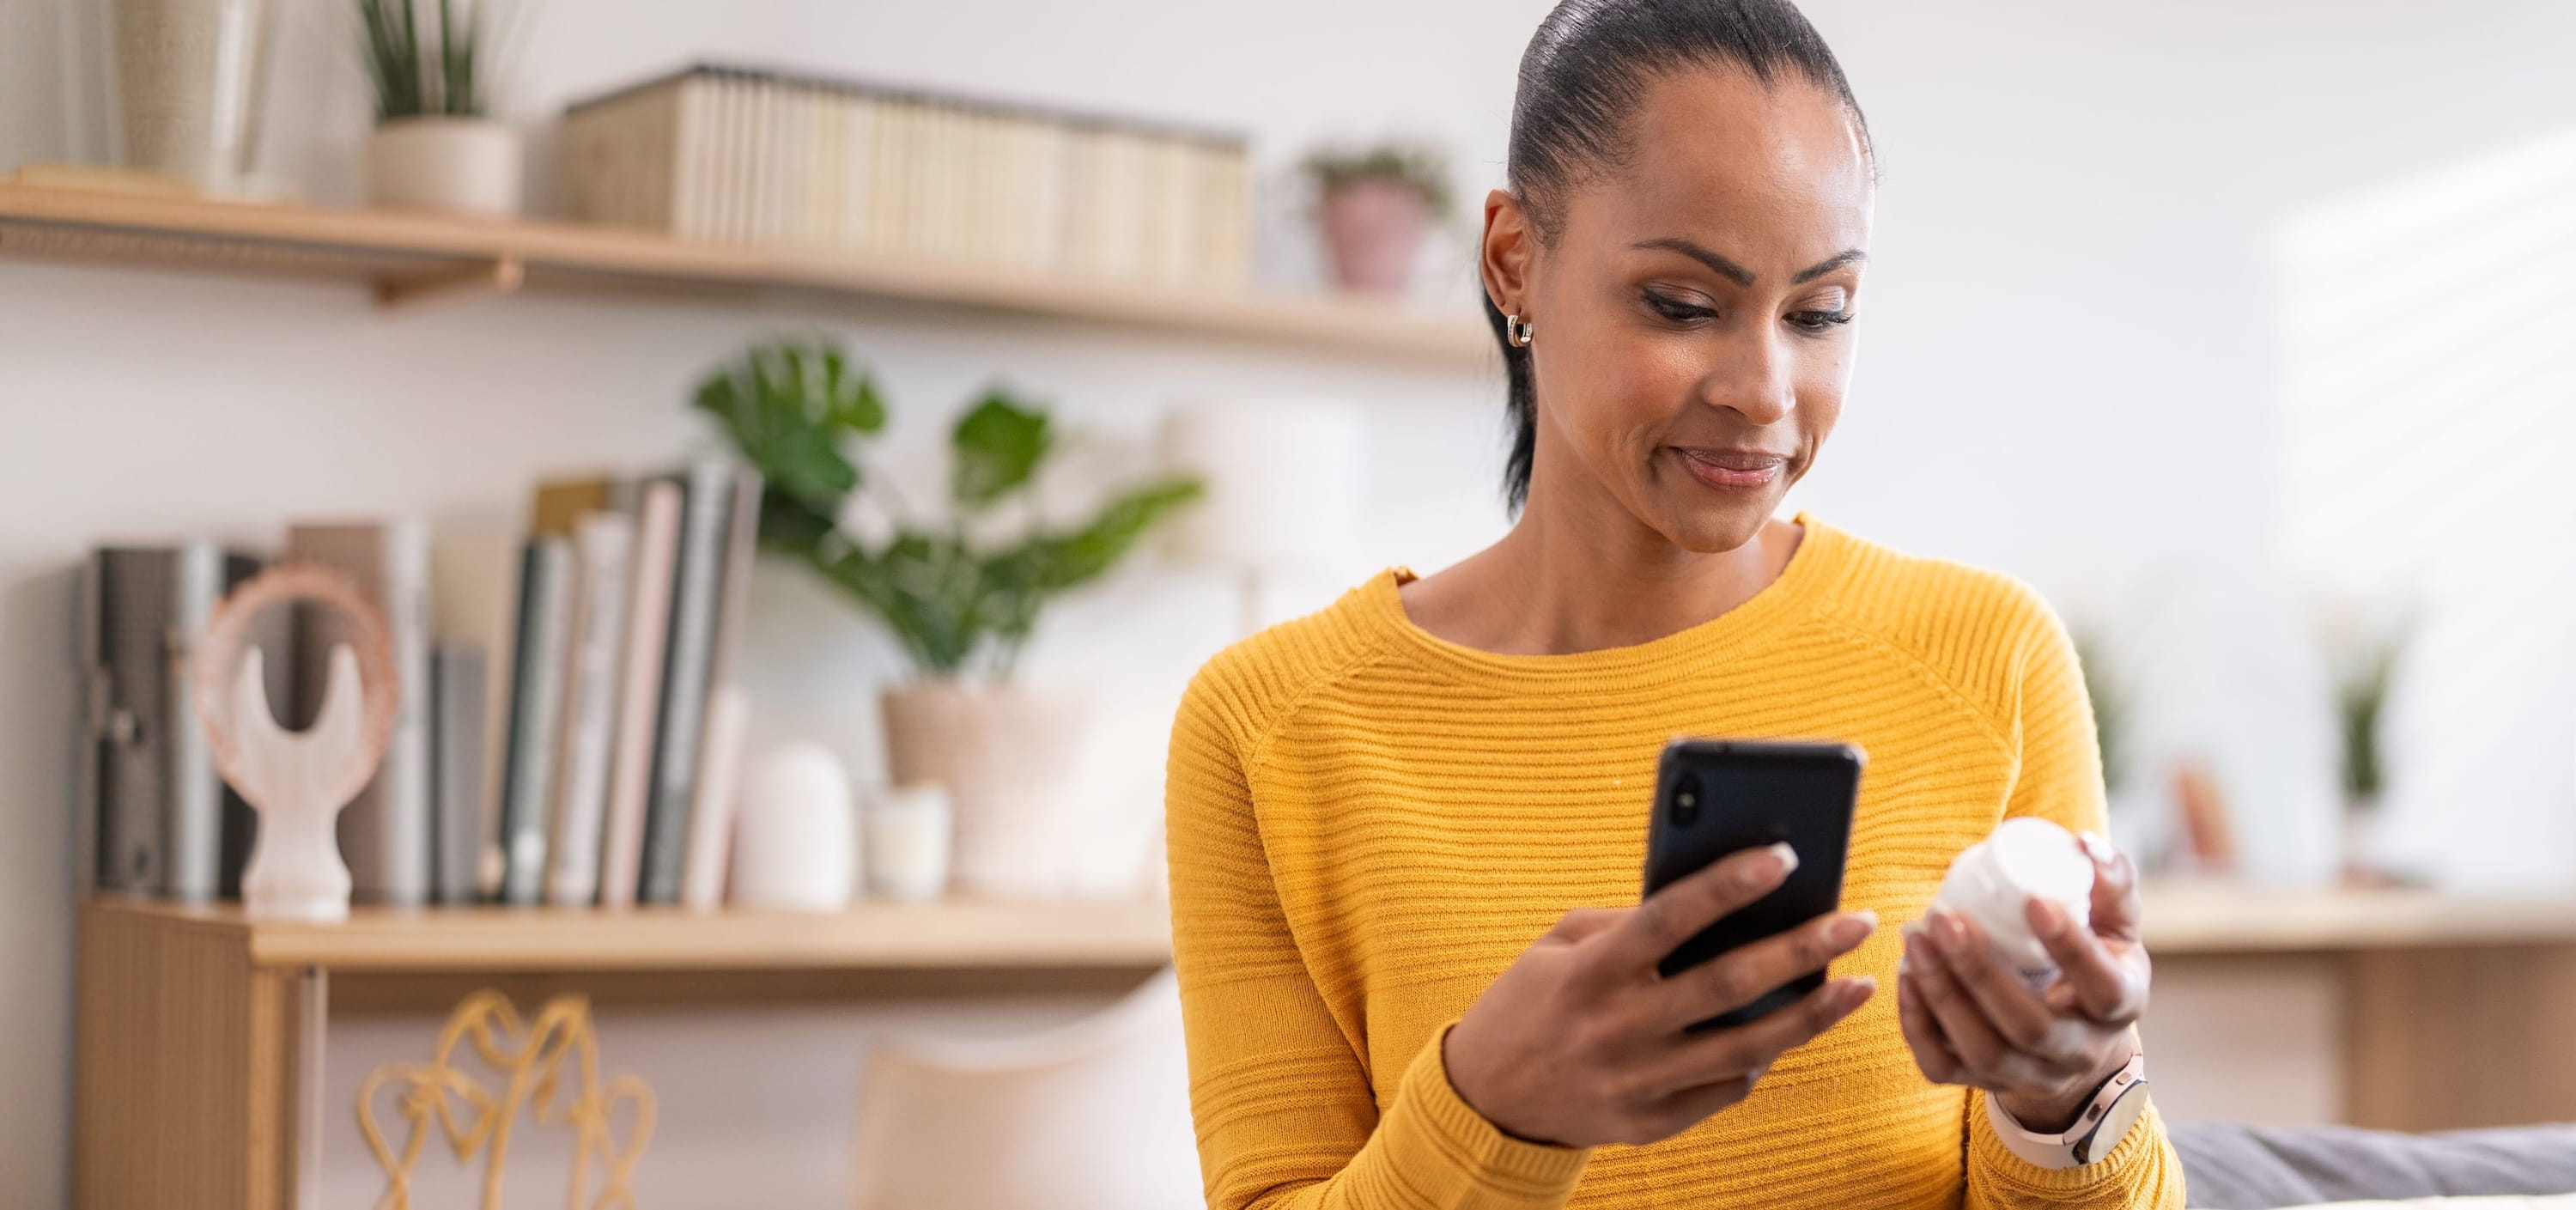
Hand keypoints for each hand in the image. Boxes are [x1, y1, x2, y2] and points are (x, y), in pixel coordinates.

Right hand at [1444, 843, 1878, 1146]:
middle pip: (1726, 985)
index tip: (1783, 858)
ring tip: (1858, 985)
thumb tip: (1716, 905)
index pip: (1668, 919)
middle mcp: (1616, 1028)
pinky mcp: (1651, 1123)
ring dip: (1811, 1014)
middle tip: (1854, 921)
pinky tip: (1793, 1029)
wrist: (1488, 1098)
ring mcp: (1637, 1082)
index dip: (1726, 886)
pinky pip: (1726, 1088)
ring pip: (1746, 1047)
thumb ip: (1627, 922)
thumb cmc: (1531, 1001)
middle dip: (1799, 949)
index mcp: (1590, 971)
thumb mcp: (1558, 945)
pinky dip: (1764, 1057)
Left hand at [1896, 830, 2150, 1131]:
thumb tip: (2083, 843)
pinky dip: (1916, 1023)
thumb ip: (2110, 883)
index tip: (2033, 902)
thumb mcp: (2115, 924)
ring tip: (1916, 937)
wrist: (2076, 1033)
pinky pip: (1942, 1066)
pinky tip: (1905, 975)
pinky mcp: (1985, 1083)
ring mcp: (2031, 1074)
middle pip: (2029, 1028)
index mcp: (2119, 1006)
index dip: (2070, 948)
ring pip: (1983, 1051)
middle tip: (1944, 918)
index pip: (2102, 987)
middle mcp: (2079, 1051)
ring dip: (1942, 994)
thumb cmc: (2095, 961)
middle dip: (1980, 973)